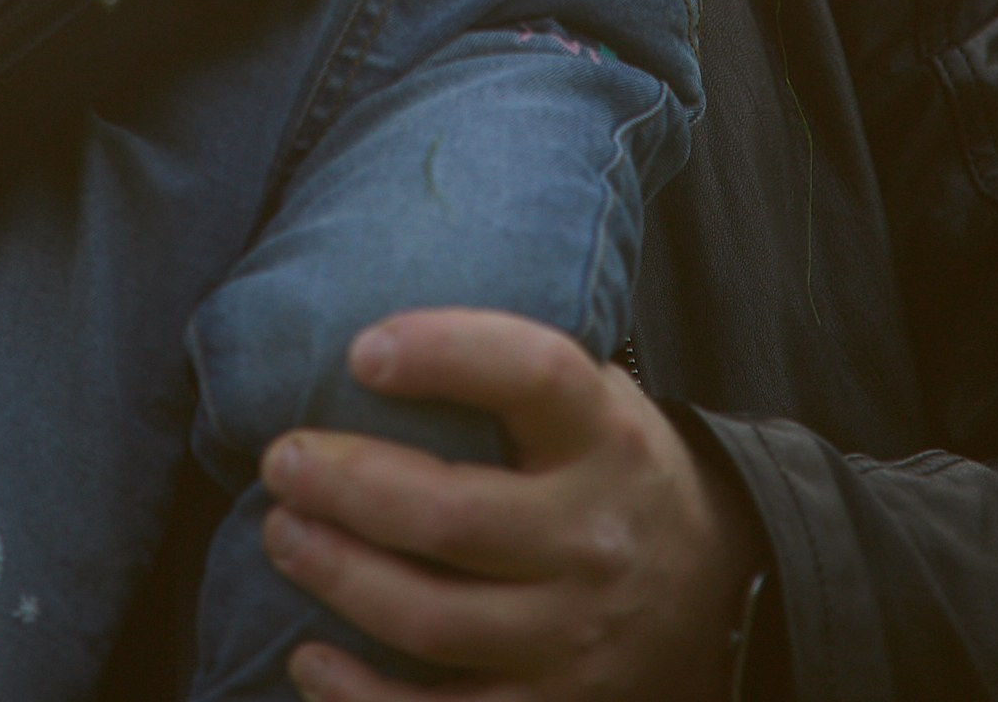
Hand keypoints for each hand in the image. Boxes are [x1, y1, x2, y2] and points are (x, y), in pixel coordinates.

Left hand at [259, 312, 764, 701]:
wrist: (716, 587)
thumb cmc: (612, 467)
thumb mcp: (594, 397)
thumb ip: (512, 370)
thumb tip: (375, 333)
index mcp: (605, 435)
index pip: (533, 374)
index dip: (445, 354)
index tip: (362, 349)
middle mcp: (594, 536)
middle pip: (450, 517)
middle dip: (346, 487)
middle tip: (281, 460)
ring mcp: (575, 636)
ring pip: (434, 620)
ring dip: (339, 578)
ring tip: (282, 533)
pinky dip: (363, 699)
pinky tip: (308, 659)